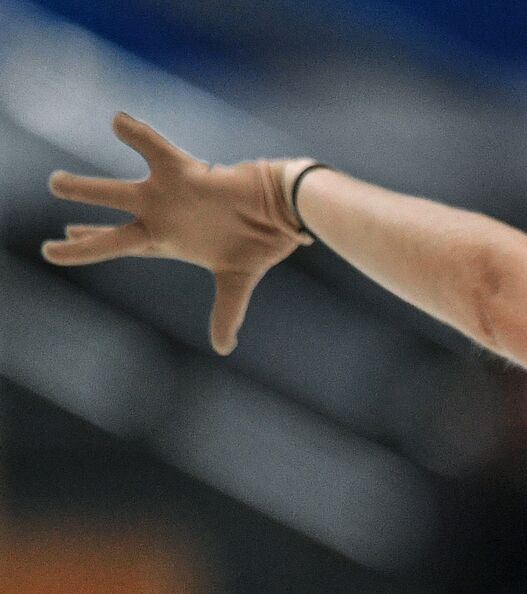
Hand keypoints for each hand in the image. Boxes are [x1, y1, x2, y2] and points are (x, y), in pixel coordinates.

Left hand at [42, 111, 315, 354]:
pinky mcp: (184, 174)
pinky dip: (137, 135)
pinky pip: (155, 149)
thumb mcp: (239, 278)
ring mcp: (169, 197)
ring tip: (53, 186)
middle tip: (52, 233)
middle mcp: (162, 218)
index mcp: (168, 241)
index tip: (64, 239)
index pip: (121, 244)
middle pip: (112, 228)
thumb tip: (224, 349)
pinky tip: (115, 121)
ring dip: (87, 191)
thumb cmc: (263, 239)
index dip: (90, 244)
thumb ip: (228, 312)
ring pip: (118, 193)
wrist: (283, 209)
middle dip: (84, 232)